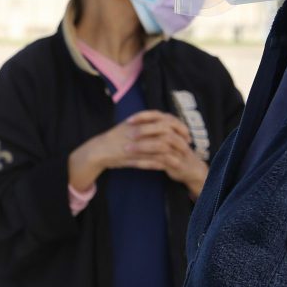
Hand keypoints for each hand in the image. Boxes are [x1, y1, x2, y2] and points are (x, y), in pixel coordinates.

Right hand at [68, 110, 198, 192]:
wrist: (99, 150)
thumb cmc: (115, 138)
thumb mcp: (130, 125)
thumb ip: (145, 122)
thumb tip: (162, 121)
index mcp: (140, 121)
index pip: (167, 119)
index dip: (179, 126)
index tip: (186, 133)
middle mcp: (140, 130)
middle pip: (167, 132)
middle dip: (180, 140)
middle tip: (187, 147)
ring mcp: (137, 142)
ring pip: (162, 146)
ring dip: (173, 153)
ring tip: (180, 158)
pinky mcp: (134, 156)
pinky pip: (152, 159)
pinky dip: (162, 163)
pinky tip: (167, 166)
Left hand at [126, 111, 208, 199]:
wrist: (188, 168)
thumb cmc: (171, 149)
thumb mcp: (162, 136)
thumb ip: (150, 129)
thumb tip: (127, 123)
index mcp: (172, 125)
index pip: (158, 115)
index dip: (143, 116)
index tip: (128, 121)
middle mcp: (176, 135)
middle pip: (162, 128)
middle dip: (144, 130)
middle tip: (128, 135)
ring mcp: (177, 150)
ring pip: (161, 145)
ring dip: (143, 147)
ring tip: (127, 149)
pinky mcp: (176, 163)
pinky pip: (160, 161)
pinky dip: (146, 162)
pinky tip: (133, 163)